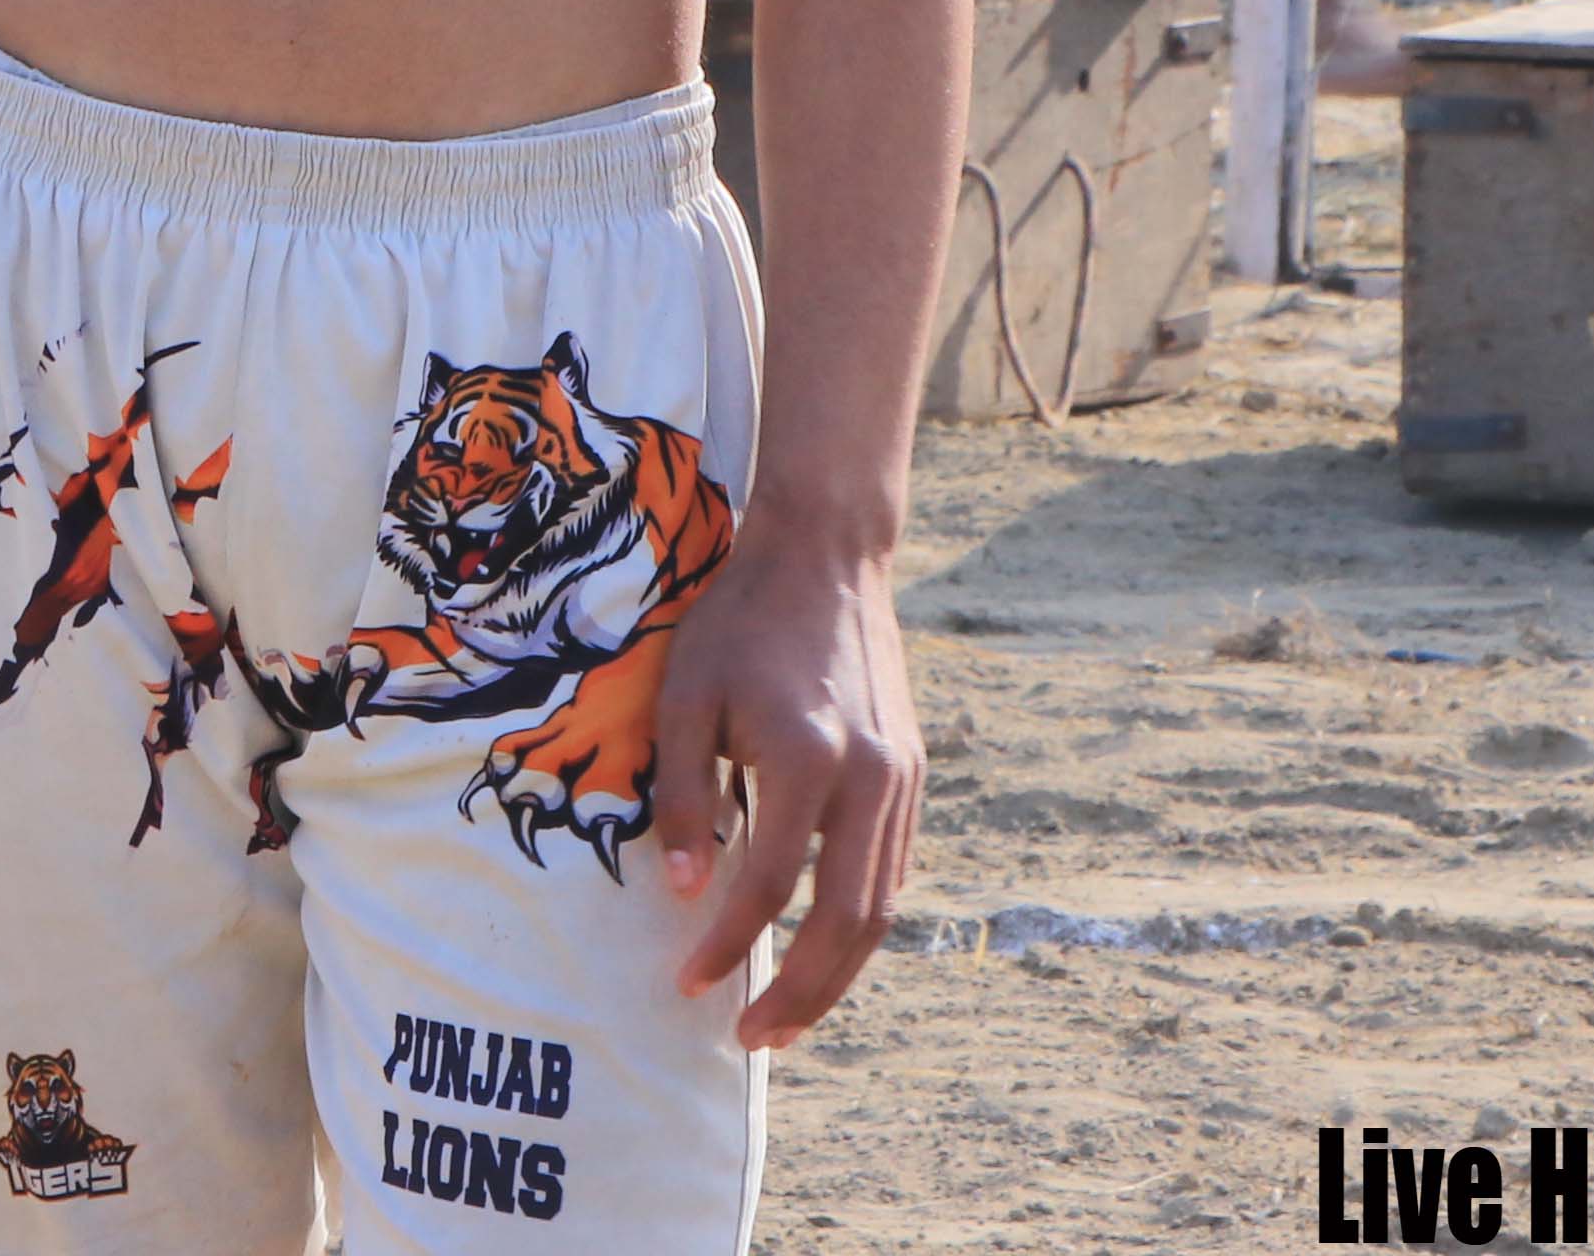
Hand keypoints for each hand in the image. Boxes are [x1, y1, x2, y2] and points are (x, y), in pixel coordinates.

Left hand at [639, 539, 918, 1050]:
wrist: (824, 556)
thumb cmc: (739, 622)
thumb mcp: (686, 698)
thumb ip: (684, 797)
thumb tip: (685, 893)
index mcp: (808, 757)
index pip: (768, 887)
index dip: (726, 946)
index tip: (688, 984)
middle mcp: (868, 778)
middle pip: (846, 922)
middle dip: (801, 994)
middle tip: (752, 1038)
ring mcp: (900, 778)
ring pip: (882, 908)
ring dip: (837, 976)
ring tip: (789, 1019)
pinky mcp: (910, 774)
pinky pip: (892, 872)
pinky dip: (859, 926)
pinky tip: (822, 950)